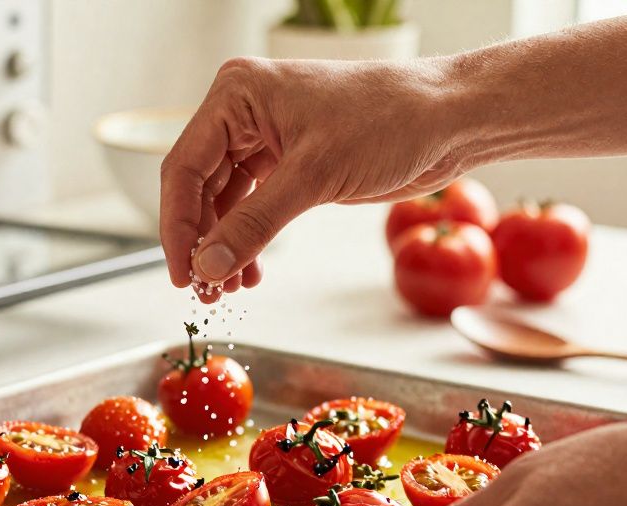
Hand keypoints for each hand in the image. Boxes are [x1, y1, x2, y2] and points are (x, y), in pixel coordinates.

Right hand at [159, 56, 460, 299]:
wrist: (449, 119)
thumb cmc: (391, 120)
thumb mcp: (314, 176)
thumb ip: (254, 224)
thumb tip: (208, 266)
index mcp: (238, 95)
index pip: (185, 167)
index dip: (178, 226)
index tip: (182, 272)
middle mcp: (243, 113)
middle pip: (197, 188)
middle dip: (201, 241)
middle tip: (206, 289)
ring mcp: (264, 137)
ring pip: (221, 202)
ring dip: (223, 247)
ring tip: (229, 289)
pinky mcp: (288, 162)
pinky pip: (250, 206)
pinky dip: (247, 240)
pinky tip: (251, 271)